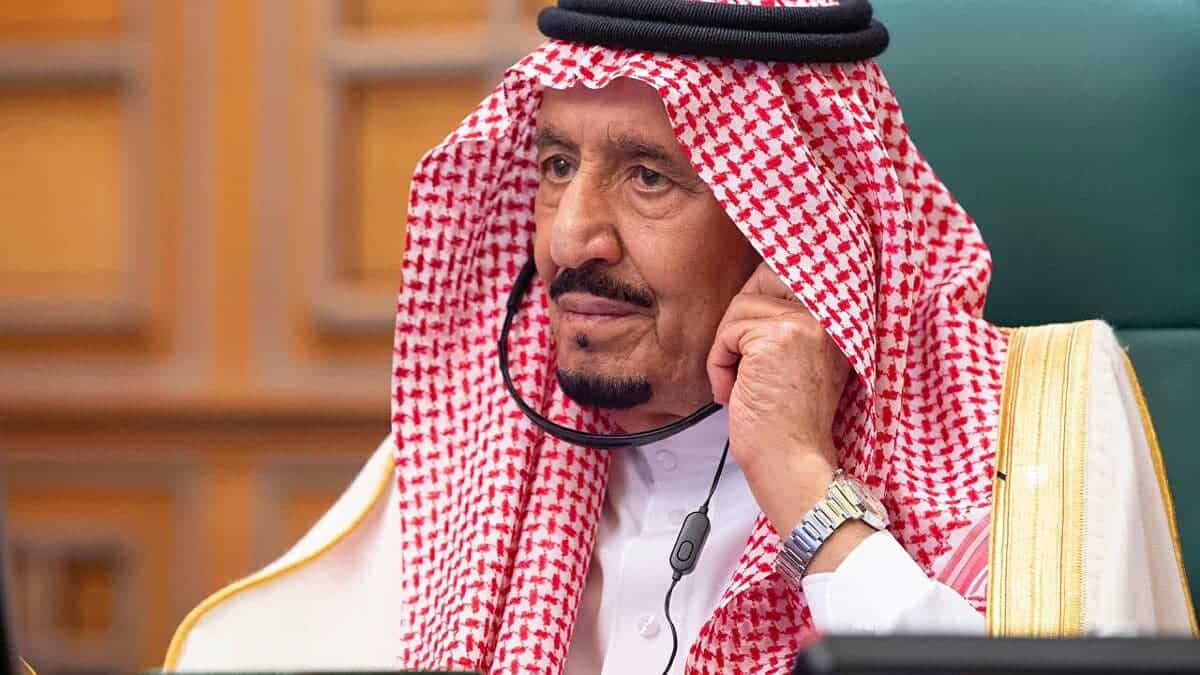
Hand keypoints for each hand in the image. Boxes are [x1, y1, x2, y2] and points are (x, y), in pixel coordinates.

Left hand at [706, 263, 858, 561]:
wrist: (793, 464)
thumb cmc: (787, 422)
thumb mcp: (802, 361)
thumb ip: (789, 322)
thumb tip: (756, 284)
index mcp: (840, 320)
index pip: (796, 269)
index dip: (765, 280)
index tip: (755, 306)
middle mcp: (829, 314)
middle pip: (763, 281)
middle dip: (740, 320)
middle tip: (742, 364)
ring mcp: (806, 322)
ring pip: (740, 308)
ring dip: (727, 350)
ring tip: (742, 387)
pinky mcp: (778, 336)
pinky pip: (727, 333)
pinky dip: (719, 364)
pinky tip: (735, 393)